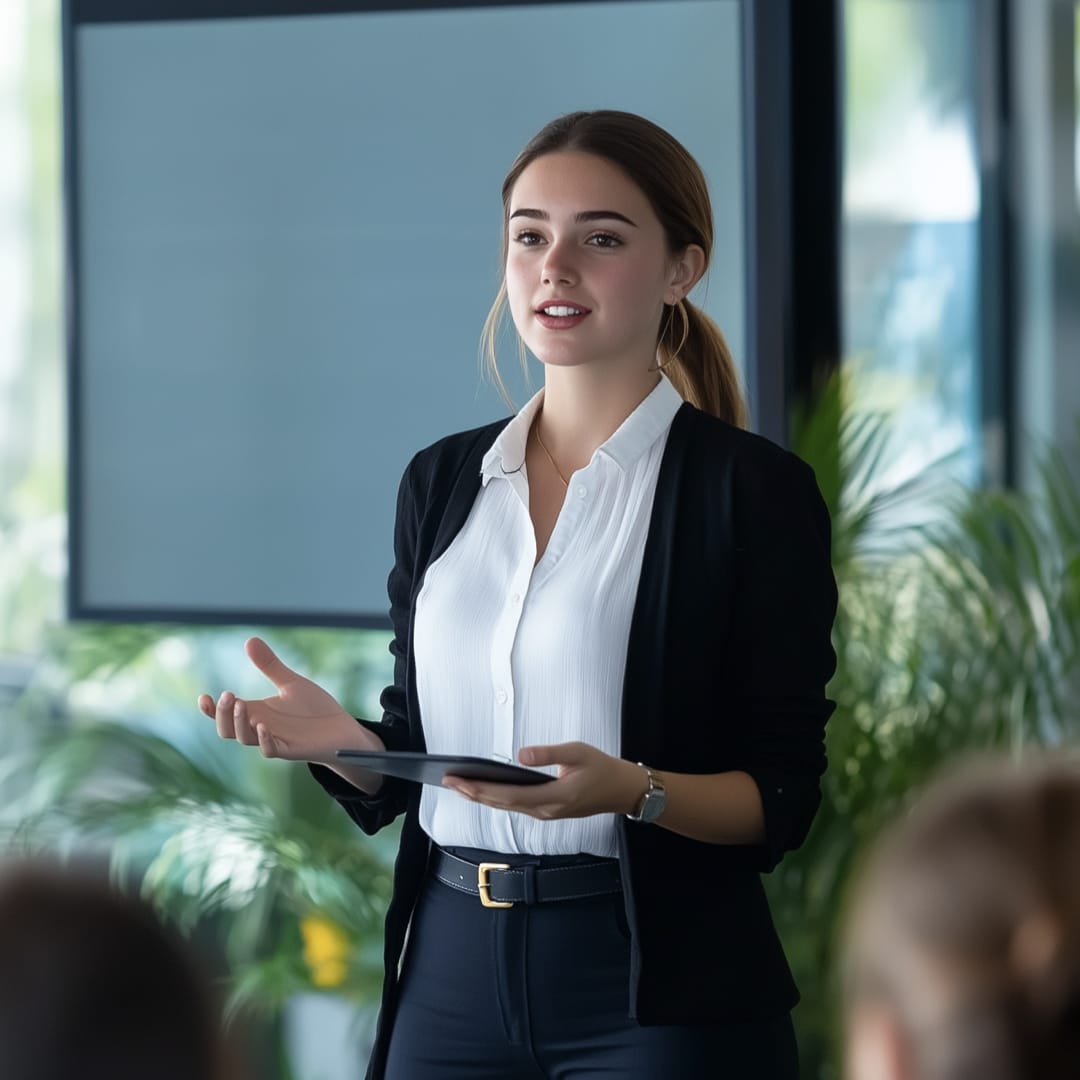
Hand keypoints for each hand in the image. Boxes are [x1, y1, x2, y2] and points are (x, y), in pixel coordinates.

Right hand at [198, 637, 375, 764]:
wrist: (340, 728)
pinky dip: (264, 740)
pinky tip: (263, 725)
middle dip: (222, 714)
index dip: (211, 709)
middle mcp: (260, 727)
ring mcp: (274, 740)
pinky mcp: (290, 749)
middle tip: (228, 696)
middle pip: (227, 729)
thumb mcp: (290, 683)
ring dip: (239, 724)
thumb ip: (270, 665)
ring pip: (245, 739)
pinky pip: (270, 750)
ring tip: (241, 705)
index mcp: (256, 712)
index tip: (203, 697)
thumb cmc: (314, 708)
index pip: (224, 714)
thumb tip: (249, 639)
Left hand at [442, 742, 646, 819]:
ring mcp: (545, 813)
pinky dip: (496, 799)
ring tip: (459, 785)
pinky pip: (515, 806)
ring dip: (482, 797)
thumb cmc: (601, 769)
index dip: (480, 789)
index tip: (459, 781)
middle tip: (448, 781)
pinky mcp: (546, 810)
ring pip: (506, 807)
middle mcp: (545, 810)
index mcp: (552, 798)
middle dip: (473, 793)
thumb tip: (520, 755)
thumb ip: (548, 753)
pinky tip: (485, 791)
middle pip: (501, 804)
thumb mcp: (577, 752)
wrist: (622, 791)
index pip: (507, 795)